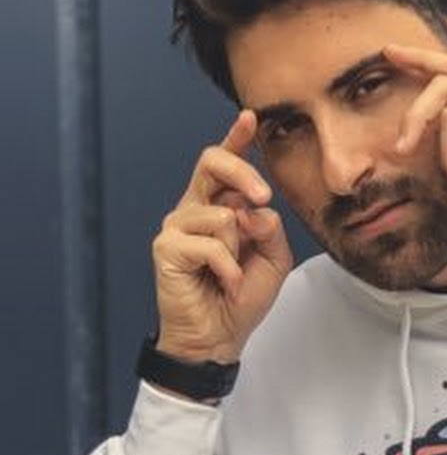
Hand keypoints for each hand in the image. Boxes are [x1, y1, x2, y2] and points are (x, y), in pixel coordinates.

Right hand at [152, 110, 292, 363]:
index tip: (251, 117)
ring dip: (239, 250)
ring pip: (222, 215)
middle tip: (263, 197)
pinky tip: (224, 284)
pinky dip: (228, 268)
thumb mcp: (272, 257)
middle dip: (242, 173)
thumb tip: (254, 208)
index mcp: (219, 205)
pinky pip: (211, 244)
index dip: (236, 138)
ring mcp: (176, 225)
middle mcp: (194, 208)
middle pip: (213, 163)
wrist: (219, 336)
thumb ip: (269, 226)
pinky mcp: (166, 247)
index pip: (224, 164)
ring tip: (232, 275)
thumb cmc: (242, 295)